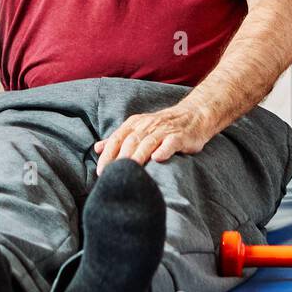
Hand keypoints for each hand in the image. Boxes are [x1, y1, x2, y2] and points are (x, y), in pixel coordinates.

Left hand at [93, 105, 216, 173]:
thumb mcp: (139, 129)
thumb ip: (119, 139)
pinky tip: (158, 159)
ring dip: (138, 156)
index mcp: (135, 124)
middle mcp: (147, 126)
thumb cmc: (163, 127)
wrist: (194, 115)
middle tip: (112, 176)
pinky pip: (170, 143)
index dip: (108, 155)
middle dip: (120, 159)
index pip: (117, 139)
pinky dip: (164, 150)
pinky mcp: (179, 136)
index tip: (101, 172)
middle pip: (130, 142)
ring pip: (148, 143)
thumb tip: (97, 148)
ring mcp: (164, 130)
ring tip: (130, 170)